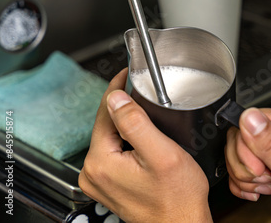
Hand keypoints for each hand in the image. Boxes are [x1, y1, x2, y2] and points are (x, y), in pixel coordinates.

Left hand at [79, 68, 211, 221]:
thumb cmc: (177, 198)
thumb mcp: (161, 154)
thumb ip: (136, 123)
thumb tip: (115, 98)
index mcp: (101, 162)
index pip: (105, 112)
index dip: (117, 89)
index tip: (126, 74)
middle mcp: (93, 173)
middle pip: (106, 124)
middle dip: (124, 106)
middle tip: (141, 89)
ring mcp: (100, 181)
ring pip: (111, 137)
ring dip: (126, 123)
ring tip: (146, 111)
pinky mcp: (109, 185)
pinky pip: (114, 152)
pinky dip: (127, 140)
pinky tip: (143, 138)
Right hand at [225, 108, 270, 221]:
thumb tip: (250, 117)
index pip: (254, 119)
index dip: (248, 144)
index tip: (259, 169)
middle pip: (245, 135)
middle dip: (244, 162)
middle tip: (262, 180)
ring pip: (245, 153)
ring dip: (246, 175)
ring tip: (266, 188)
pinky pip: (251, 167)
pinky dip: (248, 182)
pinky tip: (261, 191)